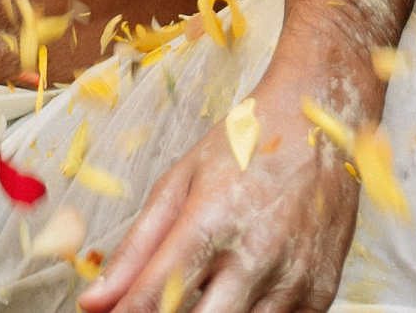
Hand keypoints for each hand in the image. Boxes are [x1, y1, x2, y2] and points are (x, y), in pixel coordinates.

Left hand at [81, 92, 359, 312]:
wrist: (319, 121)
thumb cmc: (244, 144)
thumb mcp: (181, 180)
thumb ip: (137, 246)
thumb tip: (94, 301)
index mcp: (211, 220)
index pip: (156, 295)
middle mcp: (255, 256)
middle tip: (153, 308)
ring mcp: (293, 280)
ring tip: (201, 294)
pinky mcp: (321, 295)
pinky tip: (237, 297)